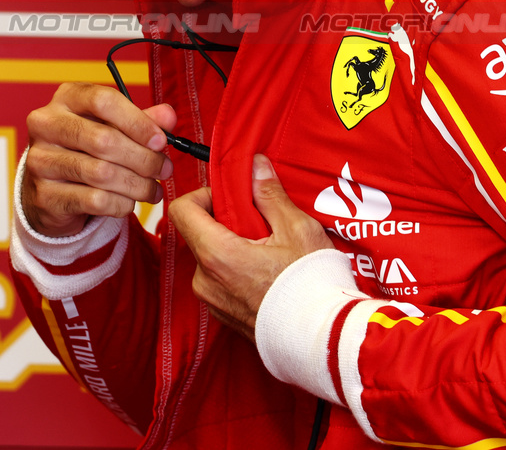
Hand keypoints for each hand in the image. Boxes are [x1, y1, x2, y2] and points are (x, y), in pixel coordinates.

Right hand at [22, 82, 176, 236]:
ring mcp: (41, 160)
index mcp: (66, 98)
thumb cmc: (87, 149)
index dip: (137, 122)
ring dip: (137, 184)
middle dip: (144, 158)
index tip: (161, 141)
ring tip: (153, 189)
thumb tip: (168, 116)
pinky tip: (130, 202)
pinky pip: (94, 200)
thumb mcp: (114, 127)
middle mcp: (47, 125)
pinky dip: (121, 203)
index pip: (103, 101)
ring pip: (101, 173)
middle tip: (165, 169)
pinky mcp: (45, 195)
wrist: (52, 188)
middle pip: (104, 140)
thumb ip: (142, 120)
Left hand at [168, 154, 333, 340]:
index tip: (232, 196)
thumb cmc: (312, 285)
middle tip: (262, 223)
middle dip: (227, 221)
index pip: (182, 210)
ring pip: (212, 258)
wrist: (323, 340)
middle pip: (200, 234)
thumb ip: (270, 194)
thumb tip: (255, 167)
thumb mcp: (296, 228)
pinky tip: (270, 274)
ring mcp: (212, 302)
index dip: (203, 194)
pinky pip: (220, 282)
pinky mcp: (223, 318)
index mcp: (216, 255)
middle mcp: (205, 280)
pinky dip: (238, 270)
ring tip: (271, 251)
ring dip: (234, 247)